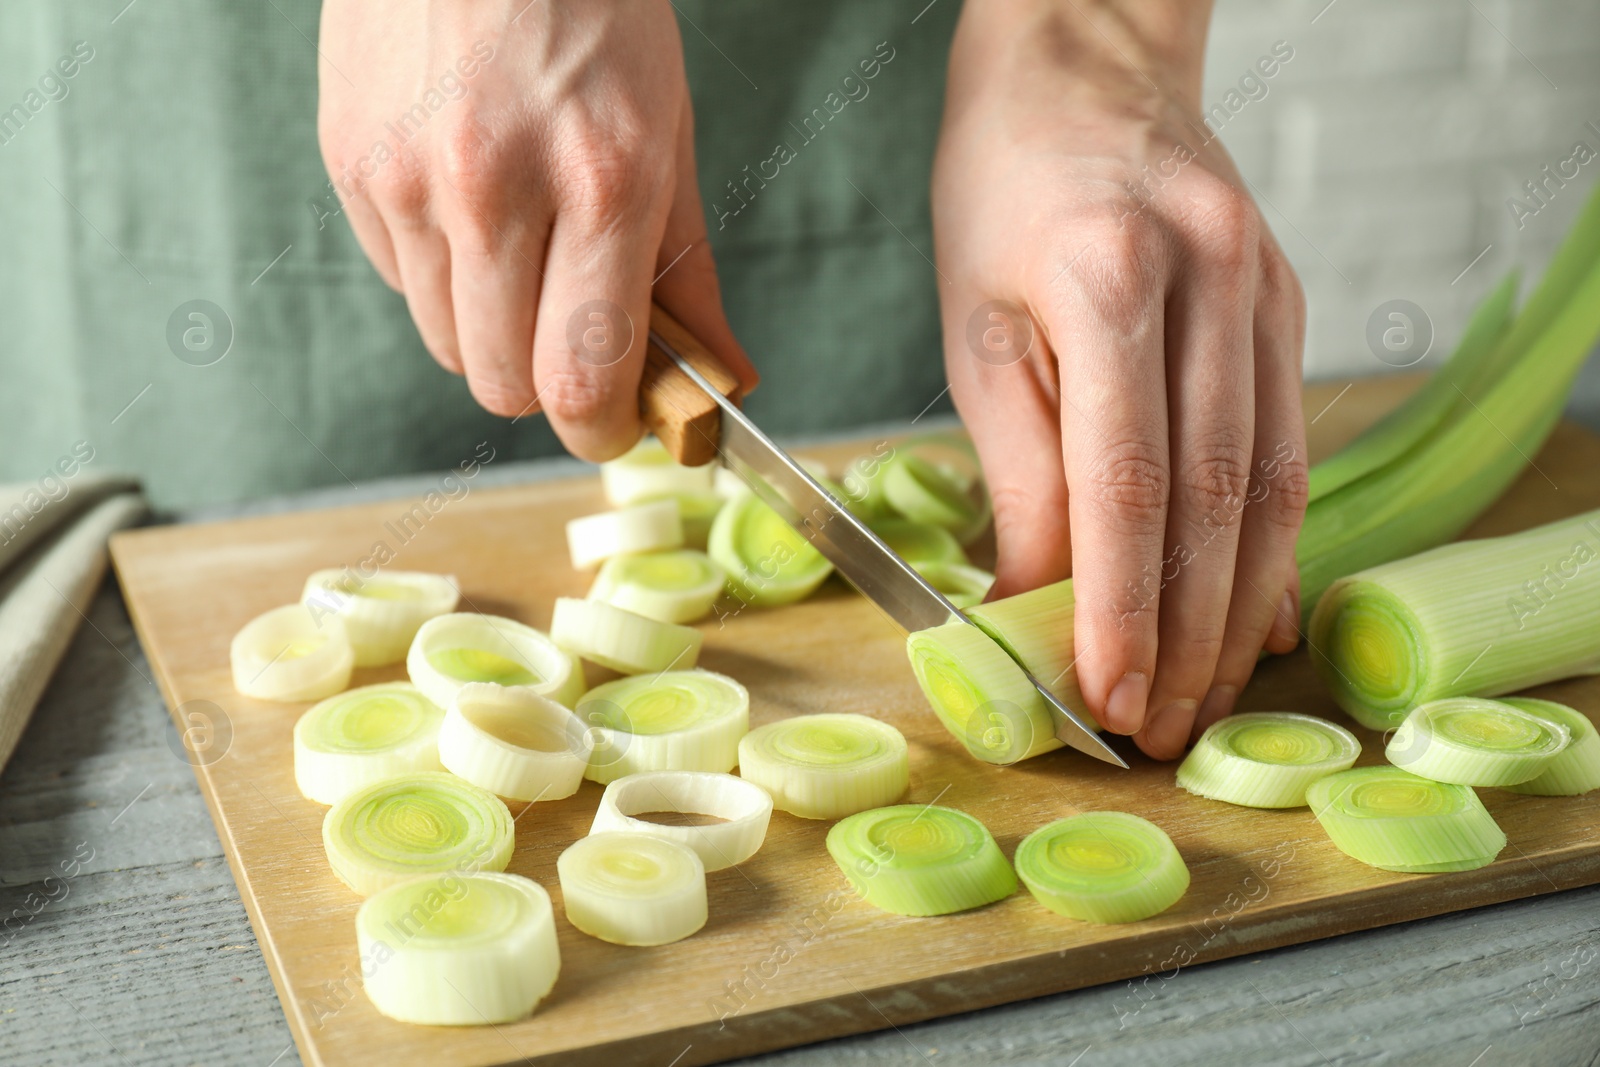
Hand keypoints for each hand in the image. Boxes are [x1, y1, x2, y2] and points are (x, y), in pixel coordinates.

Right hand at [317, 0, 755, 458]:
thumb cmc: (593, 11)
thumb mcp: (670, 133)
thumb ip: (689, 273)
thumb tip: (724, 382)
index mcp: (601, 182)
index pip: (582, 379)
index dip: (601, 429)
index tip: (613, 424)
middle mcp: (494, 190)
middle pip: (505, 385)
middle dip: (547, 382)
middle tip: (574, 334)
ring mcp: (409, 178)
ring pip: (448, 345)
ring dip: (492, 328)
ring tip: (521, 247)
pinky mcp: (350, 163)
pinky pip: (400, 282)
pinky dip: (441, 274)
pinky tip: (467, 201)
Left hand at [933, 0, 1308, 758]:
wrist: (1085, 71)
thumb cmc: (1003, 194)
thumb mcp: (976, 327)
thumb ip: (1017, 469)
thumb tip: (1031, 601)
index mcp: (1111, 278)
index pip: (1127, 484)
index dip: (1118, 606)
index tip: (1103, 696)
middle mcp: (1212, 286)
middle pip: (1214, 502)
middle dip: (1183, 635)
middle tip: (1156, 730)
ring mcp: (1268, 296)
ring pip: (1271, 487)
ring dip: (1235, 611)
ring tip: (1200, 698)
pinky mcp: (1290, 310)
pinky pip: (1289, 449)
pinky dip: (1270, 546)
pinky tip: (1248, 616)